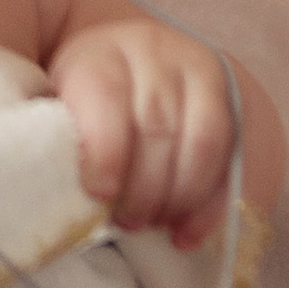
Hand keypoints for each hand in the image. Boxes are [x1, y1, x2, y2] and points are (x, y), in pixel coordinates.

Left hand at [51, 20, 240, 243]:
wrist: (124, 55)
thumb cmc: (84, 96)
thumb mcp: (60, 104)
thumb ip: (64, 138)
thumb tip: (58, 192)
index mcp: (100, 55)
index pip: (105, 97)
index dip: (105, 152)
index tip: (100, 196)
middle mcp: (152, 54)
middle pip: (157, 125)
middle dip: (144, 187)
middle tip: (129, 222)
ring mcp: (196, 70)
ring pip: (201, 140)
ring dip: (181, 196)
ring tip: (157, 224)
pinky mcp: (228, 93)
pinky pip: (230, 152)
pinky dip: (212, 202)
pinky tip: (190, 232)